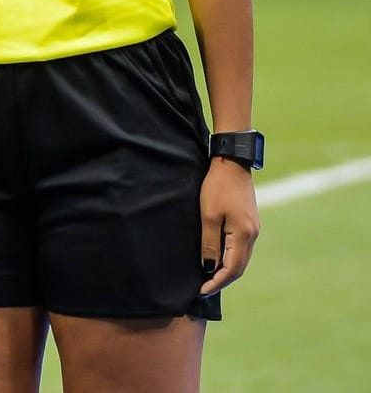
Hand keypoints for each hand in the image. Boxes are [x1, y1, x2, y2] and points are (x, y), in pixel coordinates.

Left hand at [199, 158, 259, 293]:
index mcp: (243, 235)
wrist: (232, 164)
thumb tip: (209, 268)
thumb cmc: (217, 188)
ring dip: (227, 271)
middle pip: (239, 267)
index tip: (202, 291)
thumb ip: (209, 243)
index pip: (232, 268)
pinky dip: (231, 259)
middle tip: (204, 289)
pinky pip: (241, 248)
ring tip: (209, 279)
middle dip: (222, 280)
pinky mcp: (250, 223)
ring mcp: (253, 229)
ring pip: (242, 259)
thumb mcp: (208, 215)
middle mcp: (253, 235)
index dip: (217, 282)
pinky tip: (219, 260)